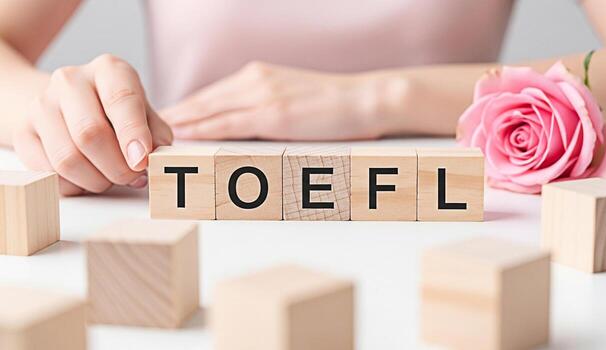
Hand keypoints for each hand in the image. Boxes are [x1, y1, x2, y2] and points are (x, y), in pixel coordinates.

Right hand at [12, 54, 172, 195]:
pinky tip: (88, 178)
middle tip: (133, 178)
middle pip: (90, 134)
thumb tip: (157, 157)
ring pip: (68, 159)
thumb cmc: (116, 112)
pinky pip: (49, 173)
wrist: (67, 105)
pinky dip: (75, 185)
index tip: (142, 161)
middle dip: (118, 167)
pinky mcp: (23, 133)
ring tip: (112, 178)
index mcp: (108, 70)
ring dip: (97, 181)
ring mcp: (41, 105)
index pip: (121, 99)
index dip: (133, 134)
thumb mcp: (144, 113)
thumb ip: (156, 134)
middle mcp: (70, 80)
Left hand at [162, 62, 394, 140]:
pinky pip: (228, 125)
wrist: (367, 98)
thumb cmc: (336, 104)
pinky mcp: (273, 114)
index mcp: (257, 76)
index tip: (161, 122)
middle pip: (201, 101)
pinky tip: (182, 140)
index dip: (183, 109)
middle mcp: (253, 81)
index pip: (210, 95)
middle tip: (141, 131)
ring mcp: (262, 96)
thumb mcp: (293, 98)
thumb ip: (264, 107)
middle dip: (172, 117)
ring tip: (150, 139)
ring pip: (208, 111)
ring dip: (178, 126)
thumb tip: (243, 126)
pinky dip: (201, 133)